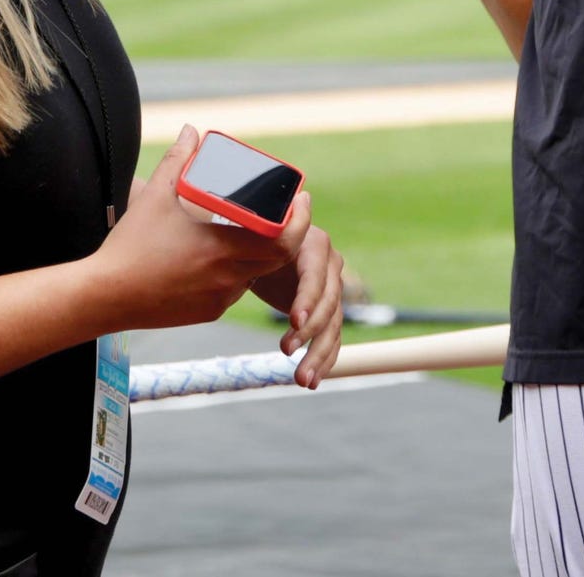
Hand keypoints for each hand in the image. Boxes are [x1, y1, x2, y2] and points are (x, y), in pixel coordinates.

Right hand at [84, 127, 297, 333]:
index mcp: (222, 248)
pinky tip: (221, 258)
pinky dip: (237, 273)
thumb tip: (191, 130)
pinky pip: (235, 291)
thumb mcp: (155, 196)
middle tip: (287, 212)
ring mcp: (219, 299)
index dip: (300, 221)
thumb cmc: (130, 246)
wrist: (105, 296)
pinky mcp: (208, 313)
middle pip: (279, 259)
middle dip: (287, 234)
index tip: (301, 200)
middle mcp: (228, 277)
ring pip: (256, 275)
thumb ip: (178, 160)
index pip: (284, 241)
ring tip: (251, 230)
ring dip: (261, 254)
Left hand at [245, 188, 345, 387]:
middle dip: (310, 332)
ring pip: (332, 326)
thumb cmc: (251, 234)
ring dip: (319, 354)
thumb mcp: (252, 229)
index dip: (307, 298)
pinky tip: (311, 380)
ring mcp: (331, 290)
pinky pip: (331, 338)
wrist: (259, 247)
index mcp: (314, 243)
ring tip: (302, 380)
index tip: (292, 322)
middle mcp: (330, 266)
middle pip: (328, 303)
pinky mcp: (326, 311)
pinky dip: (323, 360)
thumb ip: (258, 224)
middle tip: (286, 352)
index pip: (316, 274)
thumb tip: (259, 204)